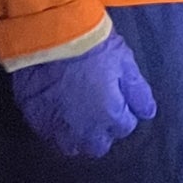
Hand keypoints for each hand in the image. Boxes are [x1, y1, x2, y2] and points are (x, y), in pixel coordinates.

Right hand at [9, 29, 156, 159]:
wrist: (51, 35)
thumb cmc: (93, 46)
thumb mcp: (125, 62)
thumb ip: (138, 93)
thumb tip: (147, 113)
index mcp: (109, 115)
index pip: (124, 128)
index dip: (124, 113)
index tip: (119, 100)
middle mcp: (84, 129)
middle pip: (98, 146)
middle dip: (103, 132)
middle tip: (100, 110)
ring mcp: (57, 127)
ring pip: (72, 147)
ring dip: (78, 136)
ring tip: (78, 115)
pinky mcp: (35, 119)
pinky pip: (48, 135)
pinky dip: (55, 128)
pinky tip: (58, 112)